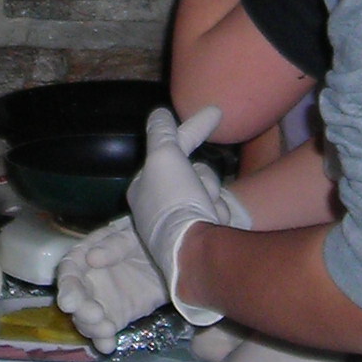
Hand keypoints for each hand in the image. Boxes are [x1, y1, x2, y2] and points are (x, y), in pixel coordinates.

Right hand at [53, 217, 166, 349]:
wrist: (170, 256)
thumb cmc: (144, 238)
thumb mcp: (131, 235)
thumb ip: (113, 245)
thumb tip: (91, 258)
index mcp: (85, 256)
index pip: (69, 271)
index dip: (67, 287)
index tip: (70, 302)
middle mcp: (88, 281)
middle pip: (75, 299)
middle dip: (80, 310)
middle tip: (95, 316)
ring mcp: (102, 301)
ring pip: (86, 319)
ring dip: (92, 327)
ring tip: (107, 330)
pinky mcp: (116, 316)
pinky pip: (105, 331)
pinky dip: (103, 341)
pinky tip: (108, 346)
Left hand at [128, 106, 247, 322]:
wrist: (196, 249)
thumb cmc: (175, 200)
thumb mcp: (164, 157)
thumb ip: (161, 132)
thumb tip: (160, 112)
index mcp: (144, 187)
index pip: (170, 146)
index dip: (194, 127)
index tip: (217, 112)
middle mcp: (157, 207)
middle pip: (194, 173)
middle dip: (204, 180)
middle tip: (202, 193)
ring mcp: (179, 223)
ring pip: (208, 190)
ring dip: (211, 196)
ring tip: (206, 211)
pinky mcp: (200, 237)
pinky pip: (216, 211)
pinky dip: (217, 214)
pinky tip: (213, 223)